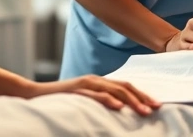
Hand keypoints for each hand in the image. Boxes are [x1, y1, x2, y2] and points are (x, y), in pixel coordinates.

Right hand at [28, 76, 160, 114]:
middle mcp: (96, 80)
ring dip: (131, 100)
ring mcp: (86, 83)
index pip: (126, 87)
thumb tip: (121, 112)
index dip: (143, 95)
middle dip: (142, 97)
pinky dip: (108, 100)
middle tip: (156, 108)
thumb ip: (101, 103)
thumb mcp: (85, 103)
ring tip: (143, 110)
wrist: (35, 95)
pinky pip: (95, 94)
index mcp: (100, 83)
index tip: (157, 105)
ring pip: (114, 89)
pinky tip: (119, 107)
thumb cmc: (61, 102)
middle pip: (125, 86)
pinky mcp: (76, 89)